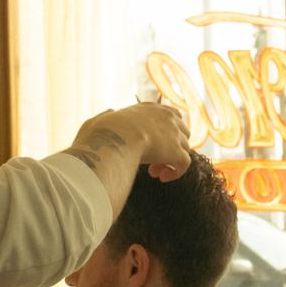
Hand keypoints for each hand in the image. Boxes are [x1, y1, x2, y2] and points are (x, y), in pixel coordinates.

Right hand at [69, 104, 191, 181]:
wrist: (113, 139)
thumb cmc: (101, 133)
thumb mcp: (100, 119)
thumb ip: (106, 116)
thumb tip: (110, 113)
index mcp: (150, 108)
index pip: (169, 116)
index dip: (163, 133)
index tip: (148, 146)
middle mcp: (167, 117)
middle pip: (180, 132)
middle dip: (169, 147)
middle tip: (151, 162)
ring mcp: (174, 133)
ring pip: (183, 148)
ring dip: (170, 161)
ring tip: (153, 172)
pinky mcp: (178, 152)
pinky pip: (185, 164)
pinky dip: (176, 172)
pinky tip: (161, 178)